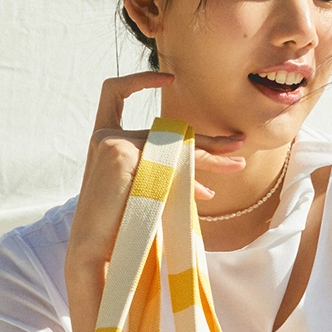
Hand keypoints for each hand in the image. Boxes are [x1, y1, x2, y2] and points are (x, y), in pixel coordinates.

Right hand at [66, 72, 245, 271]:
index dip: (140, 80)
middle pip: (166, 131)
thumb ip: (161, 175)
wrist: (92, 252)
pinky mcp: (124, 158)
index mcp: (101, 140)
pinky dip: (190, 182)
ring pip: (174, 147)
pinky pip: (170, 164)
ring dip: (210, 158)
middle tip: (238, 143)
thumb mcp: (137, 192)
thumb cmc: (115, 228)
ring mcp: (113, 145)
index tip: (169, 79)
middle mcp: (105, 137)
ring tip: (237, 163)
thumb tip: (206, 186)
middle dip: (205, 140)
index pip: (112, 92)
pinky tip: (206, 194)